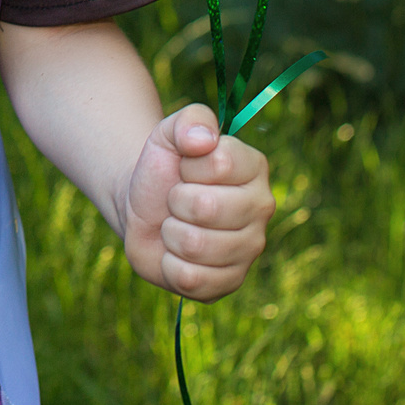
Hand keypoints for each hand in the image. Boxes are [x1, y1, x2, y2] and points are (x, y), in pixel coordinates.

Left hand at [121, 104, 274, 301]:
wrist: (143, 207)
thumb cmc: (164, 167)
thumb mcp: (169, 132)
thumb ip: (189, 121)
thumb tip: (203, 140)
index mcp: (254, 167)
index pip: (219, 163)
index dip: (188, 165)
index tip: (185, 167)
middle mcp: (261, 209)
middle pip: (206, 207)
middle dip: (176, 200)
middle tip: (177, 200)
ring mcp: (249, 250)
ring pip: (195, 245)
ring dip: (170, 233)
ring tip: (176, 225)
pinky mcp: (228, 283)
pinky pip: (189, 278)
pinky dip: (169, 265)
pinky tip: (176, 254)